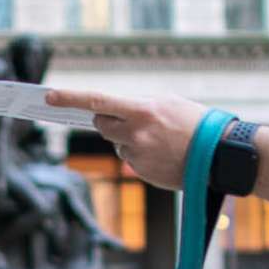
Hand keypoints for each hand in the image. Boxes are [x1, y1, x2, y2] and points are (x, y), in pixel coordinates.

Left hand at [47, 88, 206, 190]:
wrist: (219, 154)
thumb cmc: (195, 123)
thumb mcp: (167, 103)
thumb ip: (138, 106)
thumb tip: (114, 112)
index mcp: (142, 110)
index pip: (96, 101)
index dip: (70, 98)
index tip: (48, 96)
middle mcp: (135, 133)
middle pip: (102, 124)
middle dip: (107, 120)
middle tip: (129, 119)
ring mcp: (138, 155)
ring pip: (117, 144)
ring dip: (128, 139)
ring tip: (159, 139)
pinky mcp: (142, 172)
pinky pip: (130, 160)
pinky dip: (141, 155)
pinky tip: (163, 153)